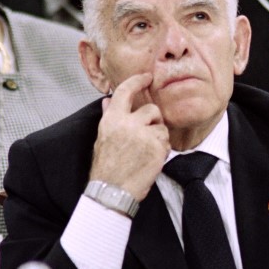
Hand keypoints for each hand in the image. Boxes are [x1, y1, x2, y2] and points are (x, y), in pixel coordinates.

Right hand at [88, 72, 169, 200]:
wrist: (112, 191)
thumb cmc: (106, 168)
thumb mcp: (102, 138)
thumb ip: (108, 117)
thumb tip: (108, 100)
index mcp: (112, 119)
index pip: (125, 91)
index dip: (138, 81)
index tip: (147, 77)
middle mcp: (128, 123)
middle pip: (151, 109)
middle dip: (153, 121)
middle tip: (146, 136)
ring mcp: (144, 135)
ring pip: (161, 126)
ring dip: (158, 137)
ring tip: (145, 152)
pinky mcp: (157, 147)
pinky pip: (166, 141)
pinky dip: (162, 150)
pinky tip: (150, 160)